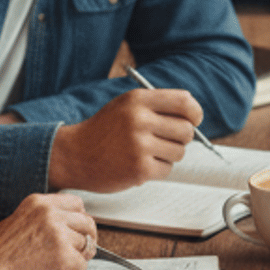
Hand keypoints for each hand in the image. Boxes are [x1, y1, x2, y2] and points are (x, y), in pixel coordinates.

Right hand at [0, 192, 95, 269]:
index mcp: (39, 203)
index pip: (77, 203)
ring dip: (76, 260)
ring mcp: (58, 233)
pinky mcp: (63, 255)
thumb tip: (69, 227)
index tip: (76, 233)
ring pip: (87, 245)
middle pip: (87, 223)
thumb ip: (43, 220)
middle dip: (86, 240)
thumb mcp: (19, 223)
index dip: (80, 220)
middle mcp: (50, 213)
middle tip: (75, 255)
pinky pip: (82, 265)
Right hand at [50, 87, 201, 192]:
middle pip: (186, 130)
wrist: (74, 155)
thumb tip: (193, 117)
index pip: (184, 102)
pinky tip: (139, 164)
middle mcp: (140, 120)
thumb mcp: (126, 106)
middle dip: (181, 138)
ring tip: (147, 152)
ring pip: (179, 152)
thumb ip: (157, 105)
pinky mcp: (139, 169)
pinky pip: (167, 169)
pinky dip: (157, 169)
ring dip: (168, 155)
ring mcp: (139, 145)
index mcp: (138, 100)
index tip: (194, 120)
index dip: (195, 113)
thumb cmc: (104, 130)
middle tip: (165, 141)